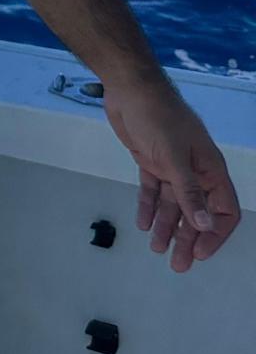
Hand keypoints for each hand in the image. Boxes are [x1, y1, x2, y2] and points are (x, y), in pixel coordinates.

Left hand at [103, 75, 240, 271]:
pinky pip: (152, 190)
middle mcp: (194, 171)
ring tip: (156, 249)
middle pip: (196, 213)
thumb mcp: (174, 157)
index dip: (215, 234)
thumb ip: (189, 192)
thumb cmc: (158, 118)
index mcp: (209, 169)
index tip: (199, 252)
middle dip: (188, 239)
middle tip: (177, 265)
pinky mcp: (150, 161)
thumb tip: (205, 225)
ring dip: (166, 227)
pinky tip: (143, 223)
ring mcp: (171, 166)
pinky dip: (148, 206)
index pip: (224, 210)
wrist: (129, 89)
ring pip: (172, 204)